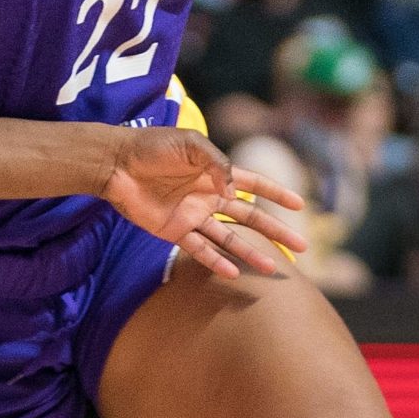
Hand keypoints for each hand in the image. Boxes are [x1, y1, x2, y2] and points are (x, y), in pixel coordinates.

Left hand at [97, 128, 308, 279]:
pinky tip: (235, 272)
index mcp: (216, 172)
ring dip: (251, 252)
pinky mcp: (174, 231)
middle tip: (302, 246)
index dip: (277, 194)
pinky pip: (200, 249)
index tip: (300, 206)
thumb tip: (236, 192)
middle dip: (276, 230)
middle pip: (250, 217)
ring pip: (230, 238)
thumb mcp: (191, 145)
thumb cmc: (153, 147)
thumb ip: (217, 164)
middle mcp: (209, 196)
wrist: (116, 163)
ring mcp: (193, 215)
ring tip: (273, 268)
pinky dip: (217, 262)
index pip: (254, 184)